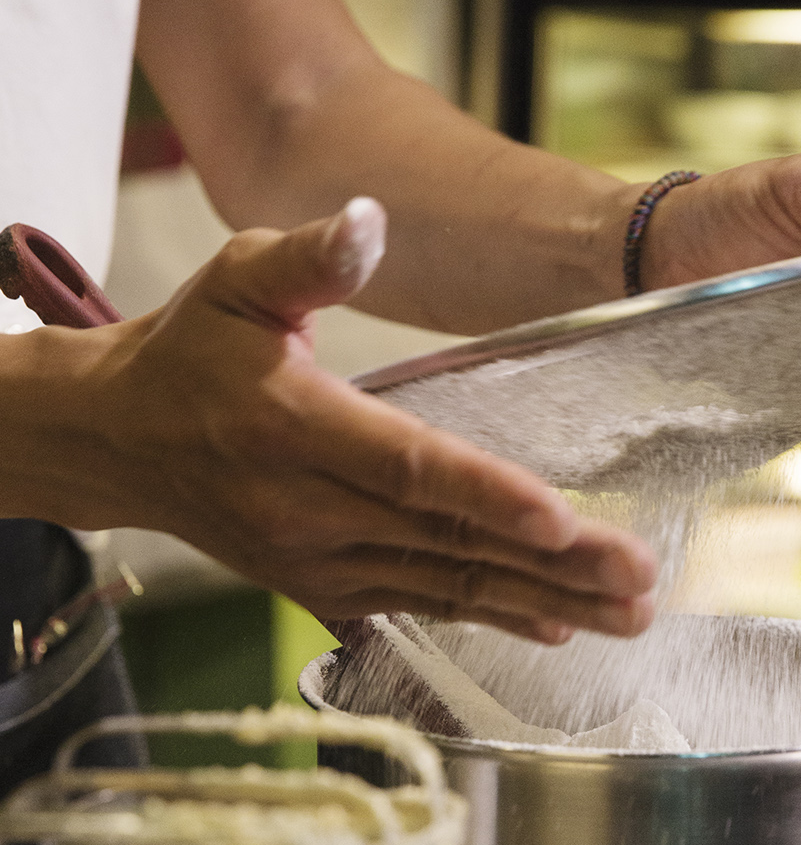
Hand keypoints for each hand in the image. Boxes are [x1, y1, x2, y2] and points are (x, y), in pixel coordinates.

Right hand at [29, 201, 657, 640]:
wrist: (118, 441)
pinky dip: (491, 616)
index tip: (563, 521)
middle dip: (553, 563)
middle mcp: (307, 509)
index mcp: (293, 427)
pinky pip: (421, 604)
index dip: (487, 496)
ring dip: (544, 600)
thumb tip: (370, 220)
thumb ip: (308, 254)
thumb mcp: (235, 279)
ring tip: (628, 612)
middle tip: (638, 575)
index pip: (406, 468)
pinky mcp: (322, 586)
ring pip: (447, 584)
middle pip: (448, 540)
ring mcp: (317, 559)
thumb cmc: (188, 352)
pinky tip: (558, 624)